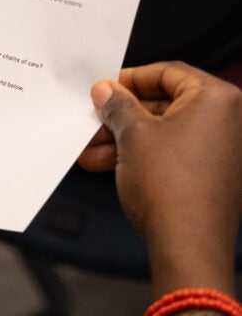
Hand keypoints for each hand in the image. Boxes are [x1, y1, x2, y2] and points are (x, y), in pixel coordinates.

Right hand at [79, 61, 241, 295]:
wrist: (188, 249)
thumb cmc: (172, 189)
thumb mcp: (132, 133)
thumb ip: (118, 105)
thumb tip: (108, 92)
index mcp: (216, 100)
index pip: (167, 72)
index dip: (131, 79)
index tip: (107, 88)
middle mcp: (228, 122)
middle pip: (164, 104)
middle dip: (123, 115)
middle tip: (96, 118)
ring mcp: (223, 152)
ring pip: (164, 132)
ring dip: (126, 139)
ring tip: (92, 149)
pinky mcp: (214, 177)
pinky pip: (173, 153)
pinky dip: (143, 156)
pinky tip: (108, 164)